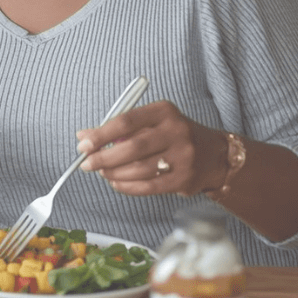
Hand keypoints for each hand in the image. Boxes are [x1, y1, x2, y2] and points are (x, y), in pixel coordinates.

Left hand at [76, 100, 226, 196]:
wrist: (214, 154)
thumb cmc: (172, 135)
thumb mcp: (149, 123)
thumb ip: (117, 129)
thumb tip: (83, 136)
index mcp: (163, 111)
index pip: (126, 121)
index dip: (101, 134)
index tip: (83, 144)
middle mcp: (176, 131)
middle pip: (132, 148)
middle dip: (104, 158)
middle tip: (87, 164)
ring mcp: (182, 156)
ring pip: (139, 169)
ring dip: (114, 173)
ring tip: (103, 172)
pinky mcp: (184, 179)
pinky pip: (148, 186)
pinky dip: (127, 186)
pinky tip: (116, 183)